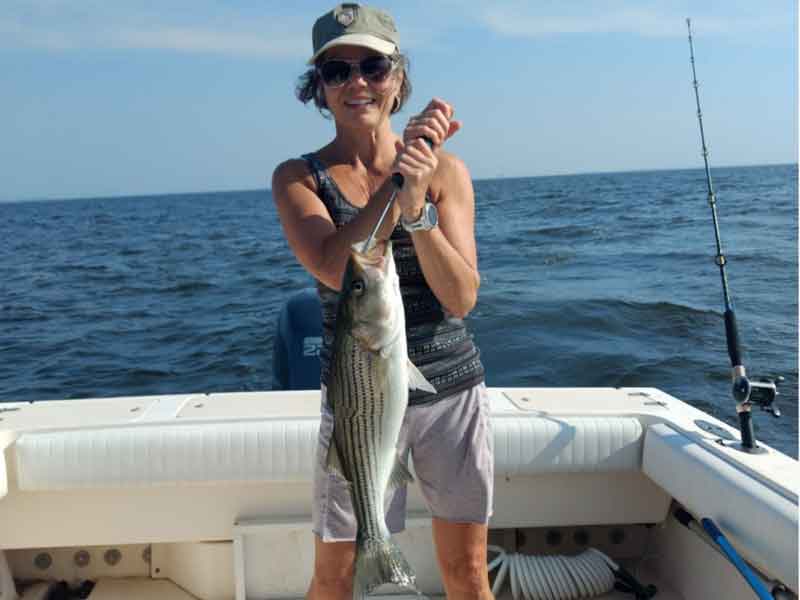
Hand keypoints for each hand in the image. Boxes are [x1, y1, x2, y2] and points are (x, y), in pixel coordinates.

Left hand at [394, 99, 461, 220]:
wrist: (412, 202)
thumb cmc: (410, 183)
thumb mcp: (409, 166)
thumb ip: (404, 153)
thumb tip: (398, 141)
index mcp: (432, 159)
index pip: (417, 142)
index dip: (407, 148)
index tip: (404, 159)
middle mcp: (431, 163)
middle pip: (409, 148)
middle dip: (400, 156)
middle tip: (398, 166)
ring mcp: (425, 169)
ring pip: (403, 157)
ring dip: (396, 164)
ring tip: (397, 172)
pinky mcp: (417, 175)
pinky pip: (400, 165)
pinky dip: (394, 169)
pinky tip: (396, 175)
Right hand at [402, 98, 461, 147]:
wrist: (417, 162)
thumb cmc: (429, 149)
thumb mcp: (441, 138)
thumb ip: (449, 130)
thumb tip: (459, 123)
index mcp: (423, 116)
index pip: (435, 102)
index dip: (445, 108)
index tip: (448, 121)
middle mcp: (416, 118)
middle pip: (436, 113)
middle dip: (445, 125)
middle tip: (444, 136)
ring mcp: (410, 125)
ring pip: (431, 121)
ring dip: (440, 132)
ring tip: (440, 141)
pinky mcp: (408, 133)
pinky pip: (425, 129)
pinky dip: (434, 136)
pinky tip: (436, 143)